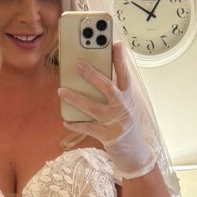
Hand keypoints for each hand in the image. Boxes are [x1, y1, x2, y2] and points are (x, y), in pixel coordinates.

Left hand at [58, 40, 156, 177]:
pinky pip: (88, 128)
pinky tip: (65, 121)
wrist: (134, 153)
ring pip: (94, 108)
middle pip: (108, 87)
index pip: (124, 75)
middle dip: (93, 75)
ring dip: (77, 98)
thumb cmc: (124, 125)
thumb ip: (111, 93)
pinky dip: (76, 125)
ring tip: (61, 90)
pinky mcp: (107, 136)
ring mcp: (115, 122)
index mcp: (127, 97)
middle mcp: (122, 107)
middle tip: (78, 65)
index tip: (116, 43)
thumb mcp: (124, 106)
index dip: (120, 59)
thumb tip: (90, 76)